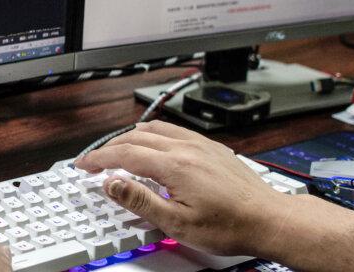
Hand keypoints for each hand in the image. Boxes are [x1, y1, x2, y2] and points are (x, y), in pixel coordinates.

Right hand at [74, 120, 293, 256]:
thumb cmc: (230, 225)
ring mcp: (200, 144)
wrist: (269, 219)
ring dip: (130, 137)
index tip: (84, 165)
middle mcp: (186, 147)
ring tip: (118, 150)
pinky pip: (174, 130)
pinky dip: (154, 134)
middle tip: (95, 160)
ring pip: (155, 129)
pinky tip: (155, 144)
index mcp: (174, 165)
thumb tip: (112, 184)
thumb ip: (140, 201)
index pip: (124, 154)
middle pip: (135, 138)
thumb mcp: (177, 224)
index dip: (99, 159)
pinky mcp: (212, 147)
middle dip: (109, 147)